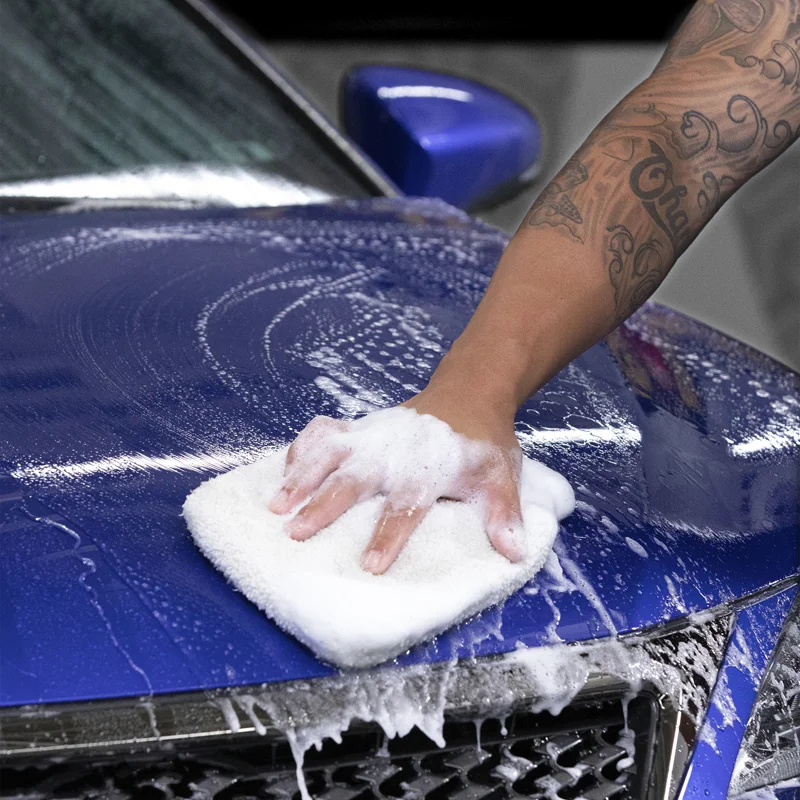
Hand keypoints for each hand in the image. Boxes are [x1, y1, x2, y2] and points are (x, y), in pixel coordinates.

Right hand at [268, 386, 523, 574]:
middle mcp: (392, 453)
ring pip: (329, 454)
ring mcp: (371, 437)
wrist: (467, 394)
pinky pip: (323, 431)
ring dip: (300, 477)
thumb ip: (503, 514)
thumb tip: (513, 554)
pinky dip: (301, 446)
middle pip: (353, 481)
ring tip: (275, 505)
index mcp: (426, 470)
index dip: (388, 536)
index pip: (405, 508)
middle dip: (323, 506)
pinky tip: (285, 469)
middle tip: (295, 532)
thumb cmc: (480, 443)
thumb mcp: (501, 476)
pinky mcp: (359, 428)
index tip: (370, 566)